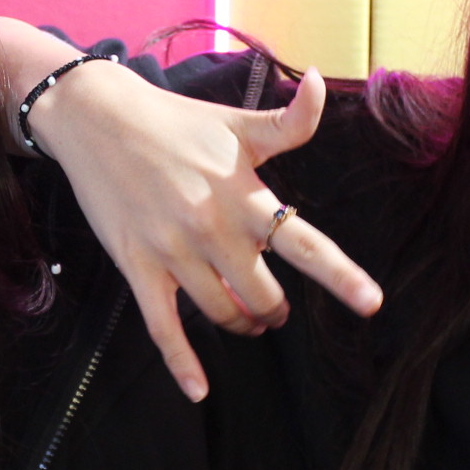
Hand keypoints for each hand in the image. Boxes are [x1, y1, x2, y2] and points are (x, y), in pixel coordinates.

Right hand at [24, 45, 382, 401]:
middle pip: (264, 295)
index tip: (372, 304)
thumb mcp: (237, 122)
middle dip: (275, 308)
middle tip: (275, 307)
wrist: (97, 119)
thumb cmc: (176, 122)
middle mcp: (213, 228)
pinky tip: (199, 390)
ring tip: (248, 320)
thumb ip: (289, 120)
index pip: (304, 242)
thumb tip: (317, 79)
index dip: (341, 275)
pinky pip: (164, 327)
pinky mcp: (138, 266)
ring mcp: (174, 251)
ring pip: (222, 313)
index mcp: (244, 195)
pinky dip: (182, 364)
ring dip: (242, 324)